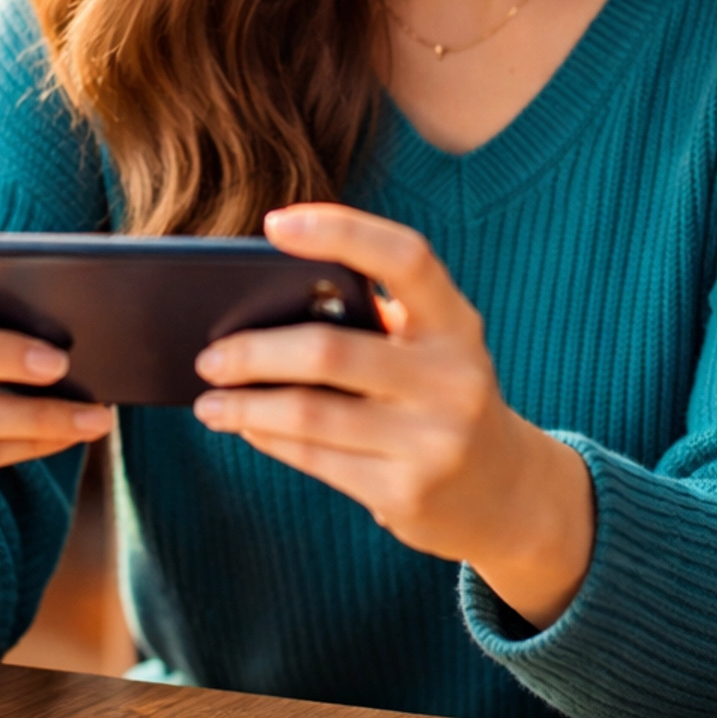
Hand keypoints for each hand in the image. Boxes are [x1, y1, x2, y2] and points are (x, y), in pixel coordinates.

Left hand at [191, 204, 594, 629]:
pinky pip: (316, 459)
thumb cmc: (442, 396)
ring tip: (209, 399)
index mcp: (457, 323)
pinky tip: (244, 426)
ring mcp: (435, 441)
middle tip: (209, 354)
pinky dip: (269, 437)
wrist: (507, 493)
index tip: (274, 223)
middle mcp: (454, 378)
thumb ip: (373, 323)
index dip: (341, 231)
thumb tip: (259, 309)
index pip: (405, 258)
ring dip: (246, 405)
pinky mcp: (408, 494)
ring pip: (312, 414)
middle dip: (254, 351)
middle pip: (330, 351)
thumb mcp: (431, 349)